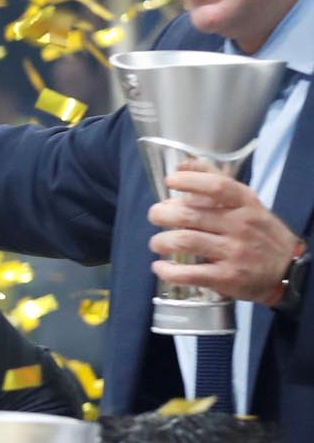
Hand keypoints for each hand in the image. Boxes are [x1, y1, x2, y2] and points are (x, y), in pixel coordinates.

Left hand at [151, 167, 302, 307]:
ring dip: (160, 241)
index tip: (170, 180)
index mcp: (246, 205)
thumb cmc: (260, 233)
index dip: (189, 181)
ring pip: (185, 241)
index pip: (216, 186)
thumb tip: (183, 165)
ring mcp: (234, 252)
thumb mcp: (248, 204)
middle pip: (190, 215)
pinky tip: (160, 267)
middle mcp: (240, 226)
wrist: (288, 269)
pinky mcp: (227, 278)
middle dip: (162, 214)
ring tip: (157, 242)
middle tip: (155, 216)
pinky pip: (189, 273)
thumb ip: (218, 183)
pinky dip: (168, 271)